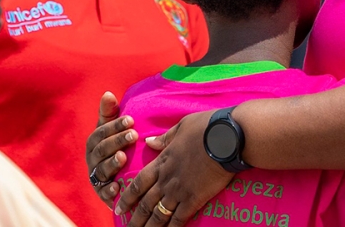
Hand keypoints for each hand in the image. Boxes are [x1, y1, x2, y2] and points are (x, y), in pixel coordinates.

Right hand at [85, 92, 137, 205]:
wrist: (120, 177)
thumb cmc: (117, 145)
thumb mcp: (112, 129)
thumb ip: (109, 113)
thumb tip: (108, 93)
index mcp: (94, 142)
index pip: (101, 132)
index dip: (115, 126)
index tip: (131, 120)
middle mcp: (92, 159)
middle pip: (101, 150)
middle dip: (116, 141)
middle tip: (134, 135)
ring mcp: (96, 177)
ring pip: (101, 170)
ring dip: (112, 163)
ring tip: (123, 157)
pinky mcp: (102, 193)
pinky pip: (103, 193)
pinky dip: (109, 190)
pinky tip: (118, 186)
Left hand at [114, 110, 233, 226]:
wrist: (226, 138)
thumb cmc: (206, 128)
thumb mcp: (181, 127)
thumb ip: (164, 138)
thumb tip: (149, 142)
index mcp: (162, 161)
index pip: (139, 182)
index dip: (127, 196)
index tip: (119, 206)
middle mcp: (167, 179)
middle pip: (145, 203)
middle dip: (135, 218)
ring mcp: (179, 190)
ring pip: (159, 214)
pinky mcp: (194, 199)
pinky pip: (179, 218)